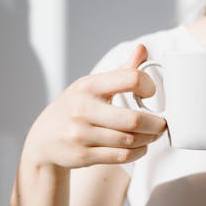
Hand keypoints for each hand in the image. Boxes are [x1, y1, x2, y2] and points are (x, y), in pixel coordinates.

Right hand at [23, 44, 166, 168]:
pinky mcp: (83, 156)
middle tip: (163, 124)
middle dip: (156, 124)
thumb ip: (121, 71)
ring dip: (149, 139)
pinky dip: (138, 152)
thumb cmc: (75, 108)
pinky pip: (122, 156)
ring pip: (130, 140)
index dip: (148, 85)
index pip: (130, 78)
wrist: (43, 140)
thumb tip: (143, 49)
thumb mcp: (91, 85)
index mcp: (89, 86)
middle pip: (134, 119)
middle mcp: (83, 109)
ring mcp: (81, 134)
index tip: (150, 93)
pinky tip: (141, 146)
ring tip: (154, 135)